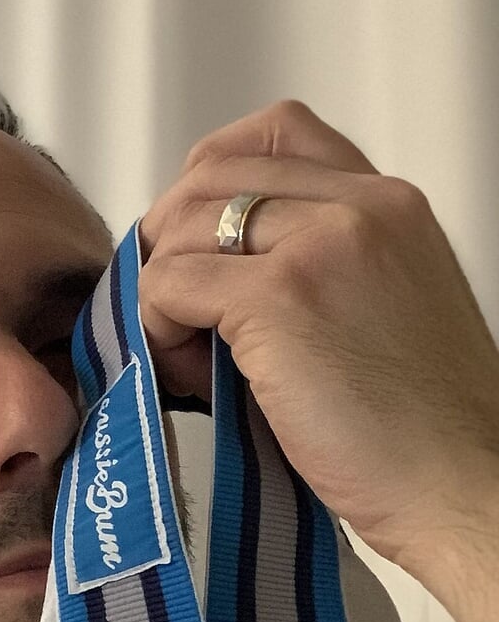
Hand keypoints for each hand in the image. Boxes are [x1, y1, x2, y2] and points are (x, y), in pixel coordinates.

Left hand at [137, 101, 498, 621]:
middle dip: (169, 239)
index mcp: (387, 202)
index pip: (272, 132)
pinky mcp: (279, 297)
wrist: (463, 488)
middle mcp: (360, 204)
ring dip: (162, 292)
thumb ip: (313, 257)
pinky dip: (158, 326)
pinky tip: (189, 374)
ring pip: (181, 229)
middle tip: (173, 307)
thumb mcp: (380, 303)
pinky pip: (169, 283)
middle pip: (209, 173)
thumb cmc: (417, 424)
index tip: (197, 243)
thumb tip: (202, 258)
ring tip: (190, 357)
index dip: (209, 183)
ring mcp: (320, 244)